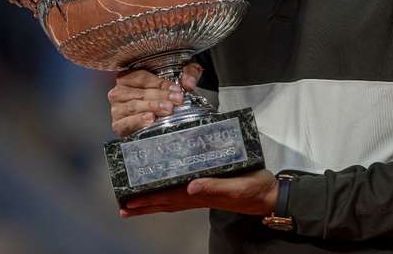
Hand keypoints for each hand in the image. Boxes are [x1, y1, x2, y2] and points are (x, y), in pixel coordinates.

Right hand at [107, 62, 203, 136]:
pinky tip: (149, 118)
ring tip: (167, 108)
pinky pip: (126, 122)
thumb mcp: (178, 78)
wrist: (153, 123)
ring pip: (135, 105)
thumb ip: (188, 73)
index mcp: (129, 77)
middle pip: (141, 92)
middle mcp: (120, 91)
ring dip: (152, 107)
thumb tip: (189, 82)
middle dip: (161, 96)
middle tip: (176, 100)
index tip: (177, 89)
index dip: (161, 83)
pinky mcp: (118, 125)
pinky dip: (137, 120)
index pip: (143, 78)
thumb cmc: (163, 97)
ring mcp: (117, 109)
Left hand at [119, 169, 277, 217]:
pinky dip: (169, 193)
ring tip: (136, 203)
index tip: (128, 201)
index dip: (148, 199)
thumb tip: (191, 186)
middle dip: (144, 203)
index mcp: (201, 193)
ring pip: (172, 198)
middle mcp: (198, 195)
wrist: (270, 194)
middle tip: (123, 206)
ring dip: (153, 201)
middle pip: (165, 201)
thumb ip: (215, 186)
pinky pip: (183, 193)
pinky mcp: (210, 187)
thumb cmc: (254, 189)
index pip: (168, 197)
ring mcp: (203, 193)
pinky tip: (166, 191)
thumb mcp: (237, 186)